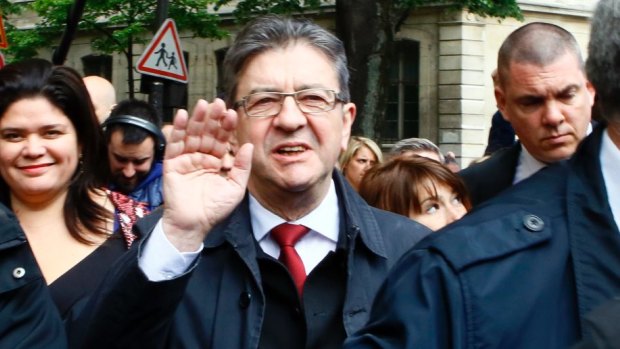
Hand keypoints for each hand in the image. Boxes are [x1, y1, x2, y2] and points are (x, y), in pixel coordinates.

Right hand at [161, 99, 252, 251]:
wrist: (194, 224)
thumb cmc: (215, 209)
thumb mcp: (235, 187)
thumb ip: (241, 166)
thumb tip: (248, 145)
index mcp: (217, 161)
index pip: (222, 139)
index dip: (226, 126)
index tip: (232, 113)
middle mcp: (202, 157)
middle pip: (207, 132)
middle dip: (212, 118)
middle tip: (218, 103)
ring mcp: (186, 159)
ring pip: (191, 134)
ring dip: (196, 118)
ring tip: (202, 104)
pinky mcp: (172, 164)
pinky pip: (174, 143)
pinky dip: (177, 129)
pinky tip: (182, 115)